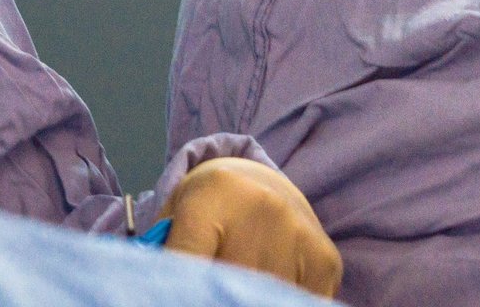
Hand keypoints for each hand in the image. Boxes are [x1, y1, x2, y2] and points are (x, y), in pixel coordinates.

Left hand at [159, 157, 341, 296]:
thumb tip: (154, 287)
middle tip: (210, 289)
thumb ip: (165, 248)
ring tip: (235, 284)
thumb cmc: (208, 209)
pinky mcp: (325, 259)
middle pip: (229, 283)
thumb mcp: (176, 215)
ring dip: (247, 297)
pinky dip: (277, 301)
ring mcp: (297, 233)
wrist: (260, 185)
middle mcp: (262, 208)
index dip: (181, 288)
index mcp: (213, 194)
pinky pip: (299, 302)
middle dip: (215, 293)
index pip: (187, 258)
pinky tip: (265, 287)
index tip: (181, 295)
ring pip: (264, 297)